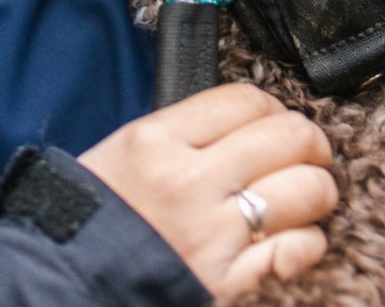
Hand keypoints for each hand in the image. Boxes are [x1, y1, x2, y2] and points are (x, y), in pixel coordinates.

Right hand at [77, 83, 336, 300]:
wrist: (66, 284)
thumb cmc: (97, 216)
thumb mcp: (125, 151)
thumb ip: (185, 131)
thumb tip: (248, 121)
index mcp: (158, 140)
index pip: (246, 101)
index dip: (274, 107)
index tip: (276, 121)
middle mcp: (190, 181)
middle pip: (287, 137)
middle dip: (311, 142)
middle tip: (309, 153)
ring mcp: (213, 233)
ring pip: (305, 190)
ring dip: (318, 190)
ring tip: (308, 196)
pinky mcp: (229, 280)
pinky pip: (298, 248)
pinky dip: (308, 242)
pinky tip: (295, 241)